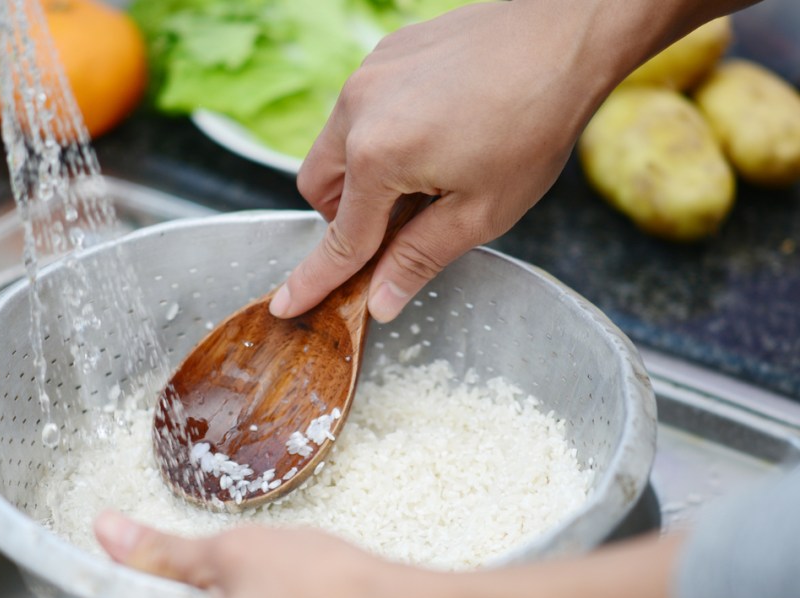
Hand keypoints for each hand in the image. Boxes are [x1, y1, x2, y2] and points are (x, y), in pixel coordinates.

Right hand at [270, 0, 621, 322]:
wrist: (567, 34)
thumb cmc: (535, 121)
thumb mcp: (481, 211)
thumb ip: (419, 258)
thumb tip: (381, 300)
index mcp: (377, 157)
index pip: (339, 238)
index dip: (314, 279)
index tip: (287, 304)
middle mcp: (357, 110)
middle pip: (318, 187)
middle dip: (345, 217)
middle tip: (396, 226)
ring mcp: (368, 74)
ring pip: (334, 144)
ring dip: (362, 174)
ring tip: (425, 174)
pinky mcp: (385, 53)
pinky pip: (360, 109)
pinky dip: (380, 135)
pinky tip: (434, 134)